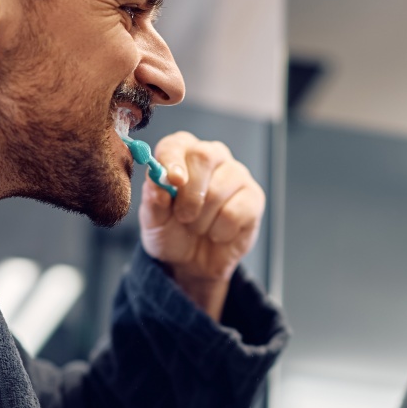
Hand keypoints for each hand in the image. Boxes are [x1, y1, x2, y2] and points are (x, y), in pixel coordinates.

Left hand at [138, 131, 265, 320]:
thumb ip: (153, 200)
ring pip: (218, 189)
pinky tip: (218, 233)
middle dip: (189, 194)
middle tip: (183, 217)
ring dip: (202, 219)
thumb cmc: (172, 232)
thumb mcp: (153, 220)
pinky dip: (220, 231)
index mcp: (181, 154)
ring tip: (198, 227)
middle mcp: (211, 157)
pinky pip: (234, 212)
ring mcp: (236, 175)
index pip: (176, 144)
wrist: (192, 263)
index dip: (173, 160)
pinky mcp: (254, 197)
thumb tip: (158, 184)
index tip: (173, 181)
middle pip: (203, 156)